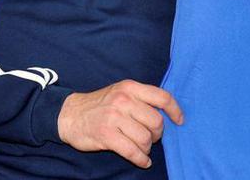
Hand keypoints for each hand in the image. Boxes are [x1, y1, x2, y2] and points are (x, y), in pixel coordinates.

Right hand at [57, 80, 182, 168]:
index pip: (162, 97)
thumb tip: (166, 112)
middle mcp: (124, 100)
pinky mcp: (106, 135)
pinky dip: (141, 159)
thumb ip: (141, 98)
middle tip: (151, 138)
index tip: (179, 121)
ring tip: (143, 149)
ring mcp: (114, 117)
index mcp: (130, 87)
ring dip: (147, 148)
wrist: (69, 114)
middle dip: (158, 133)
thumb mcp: (121, 92)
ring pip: (145, 138)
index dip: (175, 110)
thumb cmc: (100, 104)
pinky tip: (143, 161)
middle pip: (156, 121)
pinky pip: (132, 151)